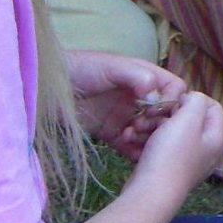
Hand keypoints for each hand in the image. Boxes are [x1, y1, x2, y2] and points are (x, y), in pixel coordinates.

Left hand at [67, 50, 184, 162]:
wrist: (49, 86)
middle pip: (165, 114)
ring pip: (151, 133)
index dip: (173, 100)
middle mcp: (140, 98)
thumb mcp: (112, 67)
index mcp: (145, 78)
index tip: (159, 110)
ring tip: (130, 137)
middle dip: (160, 123)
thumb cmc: (82, 68)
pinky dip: (135, 153)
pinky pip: (131, 147)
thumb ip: (137, 77)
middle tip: (141, 127)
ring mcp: (127, 117)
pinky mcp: (113, 134)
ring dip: (147, 139)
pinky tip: (131, 155)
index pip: (173, 89)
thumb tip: (157, 95)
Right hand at [126, 91, 222, 209]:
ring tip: (136, 128)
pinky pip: (158, 147)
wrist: (150, 193)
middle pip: (189, 119)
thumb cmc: (171, 154)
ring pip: (170, 132)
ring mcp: (186, 161)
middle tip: (151, 116)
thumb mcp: (188, 119)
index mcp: (215, 138)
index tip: (173, 103)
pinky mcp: (167, 169)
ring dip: (151, 126)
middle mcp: (204, 150)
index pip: (212, 106)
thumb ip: (196, 102)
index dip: (193, 99)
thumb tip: (190, 100)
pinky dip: (146, 141)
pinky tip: (132, 140)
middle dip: (166, 114)